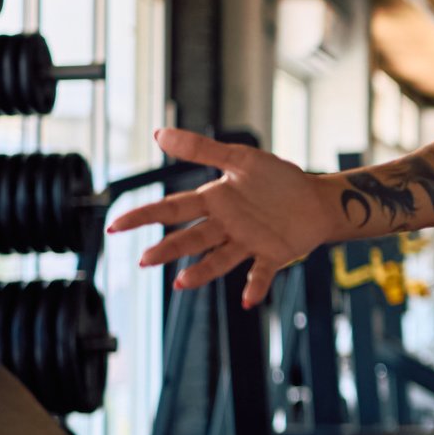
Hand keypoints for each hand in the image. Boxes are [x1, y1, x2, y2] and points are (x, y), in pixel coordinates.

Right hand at [105, 128, 339, 305]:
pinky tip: (246, 300)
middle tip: (145, 260)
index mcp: (214, 201)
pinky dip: (254, 286)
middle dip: (168, 249)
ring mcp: (249, 242)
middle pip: (191, 238)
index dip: (144, 216)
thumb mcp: (240, 158)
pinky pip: (261, 272)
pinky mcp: (274, 254)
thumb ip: (202, 149)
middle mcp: (226, 225)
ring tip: (180, 283)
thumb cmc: (279, 179)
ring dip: (201, 271)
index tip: (115, 225)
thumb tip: (158, 133)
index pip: (171, 208)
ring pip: (219, 258)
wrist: (318, 198)